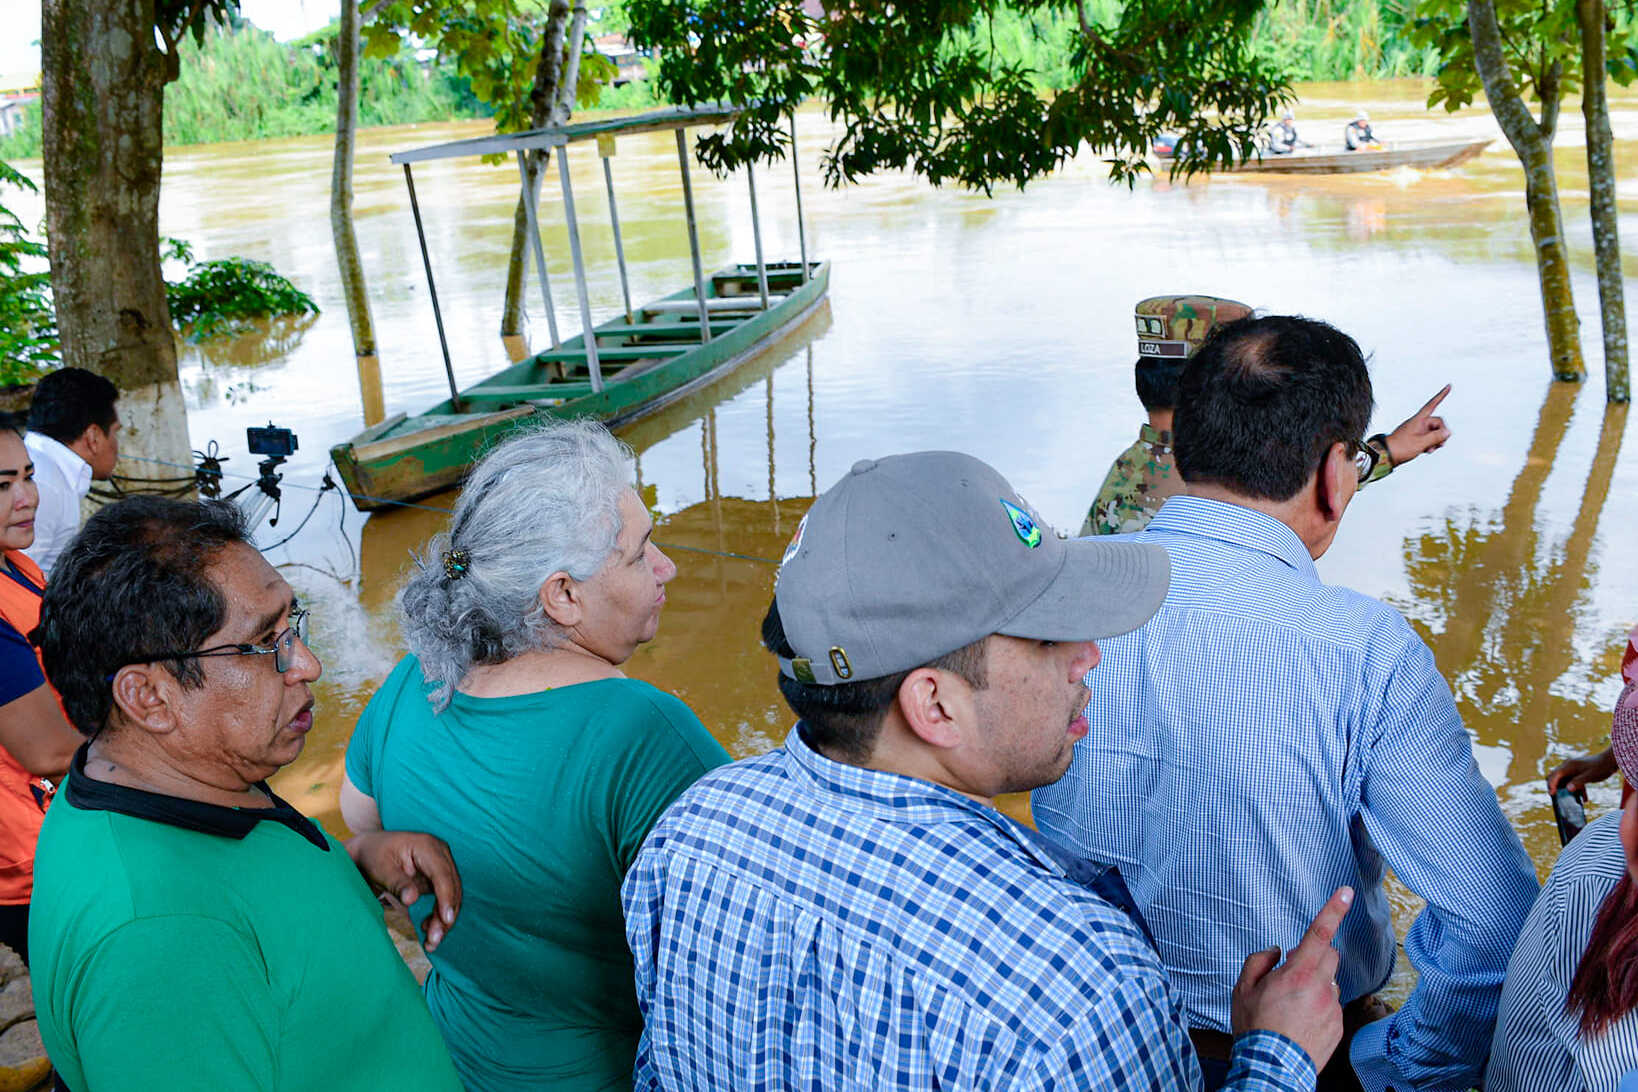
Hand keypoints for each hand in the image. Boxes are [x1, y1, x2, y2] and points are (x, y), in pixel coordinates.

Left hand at [346, 830, 462, 951]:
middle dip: (446, 916)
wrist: (369, 850)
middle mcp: (440, 853)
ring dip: (444, 920)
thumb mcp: (381, 869)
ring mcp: (441, 864)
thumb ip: (397, 884)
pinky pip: (445, 898)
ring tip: (431, 942)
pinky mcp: (437, 877)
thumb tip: (412, 900)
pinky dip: (439, 915)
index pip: (443, 875)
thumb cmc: (373, 856)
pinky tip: (428, 929)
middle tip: (434, 940)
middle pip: (452, 887)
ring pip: (452, 895)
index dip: (446, 899)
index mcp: (428, 846)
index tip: (446, 920)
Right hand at [1231, 886, 1352, 1070]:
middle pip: (1329, 955)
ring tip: (1293, 1007)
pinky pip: (1331, 1005)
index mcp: (1297, 973)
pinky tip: (1301, 1022)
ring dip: (1316, 984)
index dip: (1333, 910)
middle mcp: (1320, 987)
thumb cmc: (1256, 1028)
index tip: (1346, 892)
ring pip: (1330, 982)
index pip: (1319, 933)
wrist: (1273, 1068)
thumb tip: (1276, 952)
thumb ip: (1258, 961)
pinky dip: (1319, 1006)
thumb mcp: (1242, 989)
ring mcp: (1332, 1008)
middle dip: (1314, 955)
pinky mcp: (1339, 1025)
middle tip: (1292, 972)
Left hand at [1384, 385, 1450, 466]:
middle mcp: (1419, 423)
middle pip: (1438, 423)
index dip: (1441, 396)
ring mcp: (1418, 430)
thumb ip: (1436, 437)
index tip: (1449, 386)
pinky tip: (1426, 451)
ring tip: (1430, 449)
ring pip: (1435, 432)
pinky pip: (1429, 438)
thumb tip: (1448, 432)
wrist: (1386, 456)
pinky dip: (1431, 444)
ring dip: (1436, 441)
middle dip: (1441, 433)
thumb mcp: (1421, 443)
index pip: (1432, 405)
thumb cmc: (1400, 447)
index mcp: (1418, 420)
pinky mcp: (1416, 438)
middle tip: (1439, 444)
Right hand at [1547, 747, 1616, 793]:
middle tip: (1555, 795)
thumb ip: (1578, 782)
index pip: (1555, 775)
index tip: (1552, 794)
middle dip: (1554, 785)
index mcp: (1569, 765)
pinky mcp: (1578, 770)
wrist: (1610, 760)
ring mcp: (1573, 767)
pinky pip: (1573, 780)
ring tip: (1569, 799)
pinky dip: (1576, 788)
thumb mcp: (1590, 776)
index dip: (1551, 784)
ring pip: (1564, 779)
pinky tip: (1584, 798)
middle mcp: (1568, 765)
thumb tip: (1568, 789)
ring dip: (1566, 788)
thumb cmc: (1600, 767)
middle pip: (1555, 775)